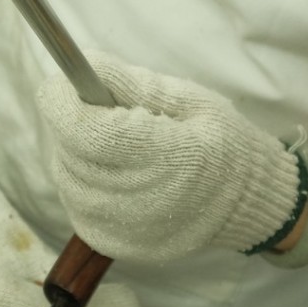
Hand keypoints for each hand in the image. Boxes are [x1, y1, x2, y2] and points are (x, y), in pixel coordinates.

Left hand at [36, 52, 300, 260]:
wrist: (245, 204)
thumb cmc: (220, 141)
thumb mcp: (189, 99)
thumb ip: (133, 82)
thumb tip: (83, 64)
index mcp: (166, 158)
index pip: (83, 129)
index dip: (62, 100)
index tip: (65, 81)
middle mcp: (138, 200)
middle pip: (68, 148)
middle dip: (74, 120)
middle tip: (105, 112)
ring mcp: (121, 228)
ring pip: (64, 173)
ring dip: (76, 149)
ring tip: (115, 144)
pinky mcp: (110, 241)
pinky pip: (73, 199)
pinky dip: (81, 178)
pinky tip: (113, 171)